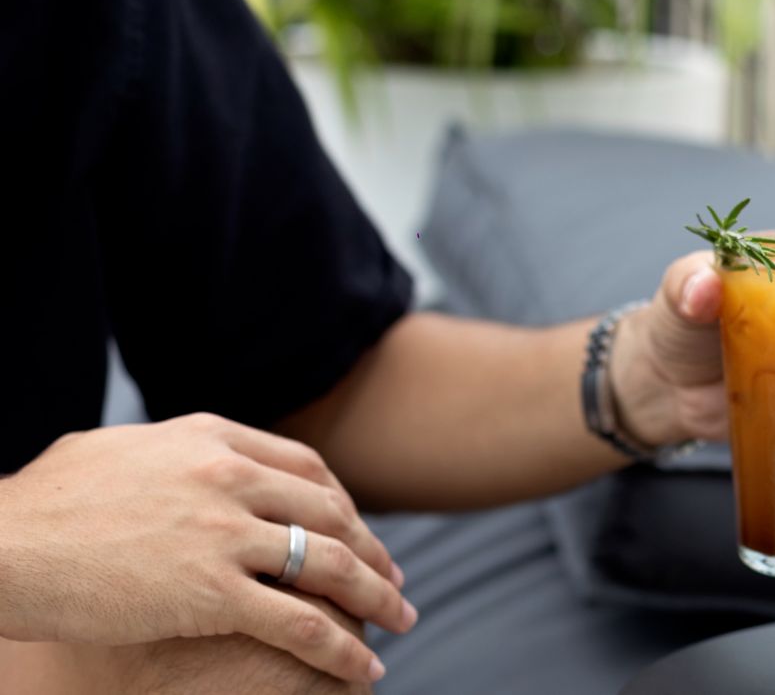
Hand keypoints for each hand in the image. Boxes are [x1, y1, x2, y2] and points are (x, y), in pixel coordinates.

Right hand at [0, 414, 416, 682]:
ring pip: (332, 565)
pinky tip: (362, 669)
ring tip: (402, 621)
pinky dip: (341, 648)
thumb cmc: (44, 503)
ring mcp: (225, 532)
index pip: (307, 468)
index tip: (359, 530)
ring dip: (378, 596)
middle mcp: (231, 475)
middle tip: (396, 579)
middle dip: (374, 551)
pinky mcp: (212, 591)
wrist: (2, 544)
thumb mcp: (118, 450)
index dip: (344, 503)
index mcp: (211, 438)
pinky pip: (301, 623)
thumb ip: (171, 452)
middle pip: (332, 513)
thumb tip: (188, 456)